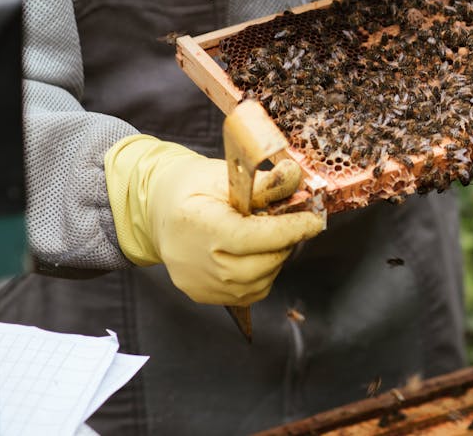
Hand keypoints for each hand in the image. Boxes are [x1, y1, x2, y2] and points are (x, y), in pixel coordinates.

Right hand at [105, 136, 323, 305]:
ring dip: (276, 260)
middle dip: (285, 244)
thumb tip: (296, 178)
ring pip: (258, 283)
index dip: (289, 230)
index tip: (314, 220)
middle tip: (293, 223)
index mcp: (199, 225)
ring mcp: (199, 284)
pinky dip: (262, 275)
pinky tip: (256, 253)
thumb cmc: (193, 188)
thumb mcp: (225, 175)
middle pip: (259, 265)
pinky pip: (247, 294)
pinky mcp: (203, 295)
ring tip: (269, 236)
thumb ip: (264, 183)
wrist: (158, 209)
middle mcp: (196, 262)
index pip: (252, 237)